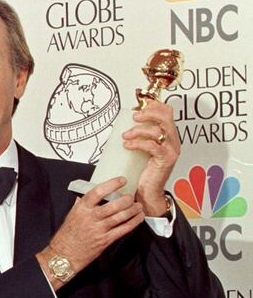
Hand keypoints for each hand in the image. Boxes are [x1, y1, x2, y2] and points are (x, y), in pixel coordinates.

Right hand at [37, 177, 144, 288]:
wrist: (64, 254)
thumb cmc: (67, 235)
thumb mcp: (72, 215)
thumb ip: (81, 203)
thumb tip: (88, 192)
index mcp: (81, 209)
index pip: (98, 192)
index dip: (111, 184)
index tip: (122, 180)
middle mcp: (90, 218)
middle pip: (113, 205)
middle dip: (126, 200)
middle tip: (132, 196)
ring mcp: (98, 230)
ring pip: (120, 217)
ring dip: (132, 210)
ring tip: (138, 206)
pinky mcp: (105, 241)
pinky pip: (123, 230)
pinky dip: (133, 223)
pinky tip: (138, 218)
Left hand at [122, 100, 179, 215]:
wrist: (148, 191)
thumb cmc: (144, 171)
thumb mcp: (141, 149)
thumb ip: (139, 136)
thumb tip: (124, 125)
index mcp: (168, 135)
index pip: (167, 112)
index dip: (154, 105)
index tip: (139, 106)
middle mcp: (172, 140)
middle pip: (166, 117)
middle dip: (148, 113)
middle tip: (134, 117)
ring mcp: (171, 150)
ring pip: (158, 131)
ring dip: (138, 130)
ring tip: (126, 136)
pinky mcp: (165, 159)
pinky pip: (152, 146)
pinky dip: (138, 143)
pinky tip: (127, 145)